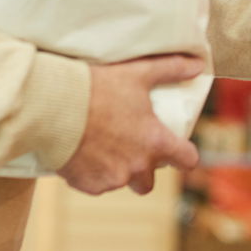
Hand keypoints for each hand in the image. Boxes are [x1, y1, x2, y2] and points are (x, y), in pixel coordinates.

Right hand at [58, 54, 203, 195]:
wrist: (51, 107)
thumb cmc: (97, 88)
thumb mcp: (138, 72)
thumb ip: (172, 69)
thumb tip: (199, 65)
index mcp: (154, 142)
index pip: (187, 160)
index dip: (186, 156)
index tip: (181, 152)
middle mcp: (136, 167)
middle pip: (148, 181)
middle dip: (143, 169)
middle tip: (130, 148)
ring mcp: (111, 179)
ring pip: (120, 182)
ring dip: (116, 170)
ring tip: (102, 147)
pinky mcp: (86, 185)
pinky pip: (95, 185)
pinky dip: (91, 173)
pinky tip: (82, 154)